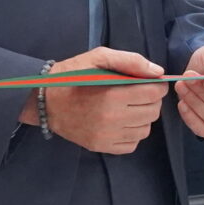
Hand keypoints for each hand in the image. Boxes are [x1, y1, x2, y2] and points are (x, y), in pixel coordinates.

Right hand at [30, 46, 167, 152]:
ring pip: (145, 130)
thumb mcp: (97, 57)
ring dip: (142, 117)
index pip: (154, 93)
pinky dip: (131, 133)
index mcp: (112, 94)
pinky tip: (120, 122)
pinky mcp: (102, 147)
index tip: (148, 82)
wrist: (45, 101)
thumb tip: (158, 72)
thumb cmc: (73, 76)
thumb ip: (129, 61)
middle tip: (136, 94)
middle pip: (153, 112)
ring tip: (127, 107)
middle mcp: (112, 118)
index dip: (156, 85)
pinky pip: (132, 144)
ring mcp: (107, 136)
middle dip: (150, 100)